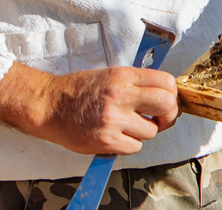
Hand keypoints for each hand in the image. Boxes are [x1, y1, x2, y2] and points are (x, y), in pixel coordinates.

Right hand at [0, 62, 179, 154]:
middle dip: (168, 114)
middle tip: (160, 118)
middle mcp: (121, 95)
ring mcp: (113, 119)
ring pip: (151, 130)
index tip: (167, 101)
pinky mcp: (106, 140)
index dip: (172, 94)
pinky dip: (130, 144)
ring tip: (128, 126)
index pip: (166, 81)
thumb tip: (164, 96)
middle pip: (166, 104)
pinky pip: (135, 146)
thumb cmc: (79, 90)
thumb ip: (136, 83)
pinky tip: (117, 136)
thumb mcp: (110, 75)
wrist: (49, 105)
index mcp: (123, 76)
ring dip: (144, 131)